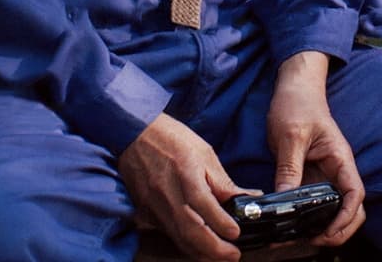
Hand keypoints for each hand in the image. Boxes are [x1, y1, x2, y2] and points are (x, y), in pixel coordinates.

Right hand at [118, 111, 247, 260]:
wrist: (134, 133)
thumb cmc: (172, 138)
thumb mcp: (204, 153)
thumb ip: (222, 182)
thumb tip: (247, 198)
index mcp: (185, 173)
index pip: (204, 206)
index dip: (222, 223)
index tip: (237, 233)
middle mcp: (168, 193)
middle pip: (191, 231)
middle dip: (214, 249)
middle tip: (233, 255)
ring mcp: (154, 205)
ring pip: (179, 238)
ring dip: (201, 252)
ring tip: (220, 256)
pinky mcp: (146, 212)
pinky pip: (168, 234)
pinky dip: (186, 244)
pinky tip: (199, 247)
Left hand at [267, 52, 365, 248]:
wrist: (293, 87)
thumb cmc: (297, 103)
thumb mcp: (290, 134)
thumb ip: (289, 168)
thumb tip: (285, 200)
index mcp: (340, 158)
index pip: (355, 194)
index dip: (347, 217)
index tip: (328, 232)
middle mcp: (336, 171)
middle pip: (351, 210)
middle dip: (338, 230)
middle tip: (312, 241)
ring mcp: (324, 175)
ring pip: (332, 210)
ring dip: (321, 227)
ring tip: (297, 237)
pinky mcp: (310, 177)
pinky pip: (313, 203)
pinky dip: (306, 218)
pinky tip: (290, 225)